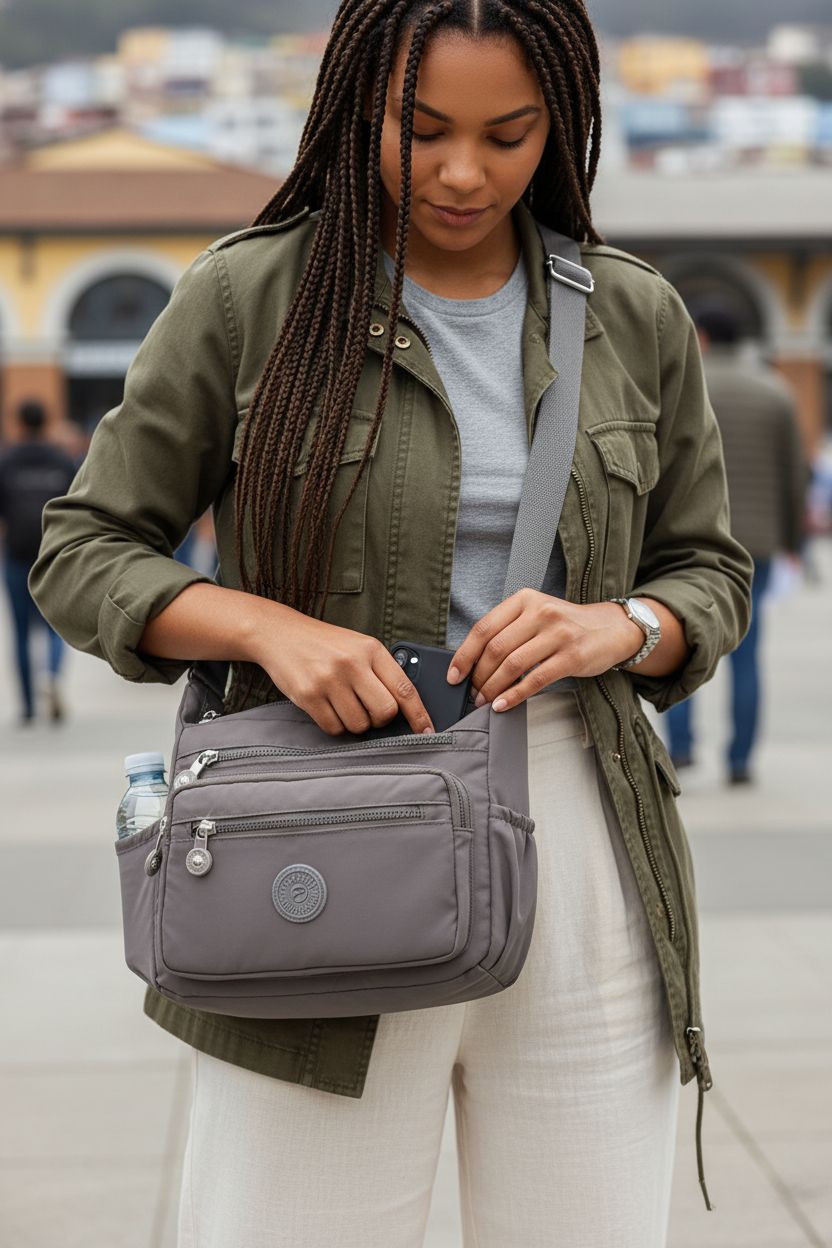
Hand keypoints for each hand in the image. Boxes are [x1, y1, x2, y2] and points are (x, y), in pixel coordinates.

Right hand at [247, 604, 435, 736]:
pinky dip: (334, 725)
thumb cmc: (324, 643)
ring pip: (359, 724)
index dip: (419, 715)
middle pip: (384, 712)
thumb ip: (380, 671)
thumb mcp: (358, 646)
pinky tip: (327, 707)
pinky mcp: (308, 695)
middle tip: (368, 710)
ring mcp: (329, 680)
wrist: (279, 633)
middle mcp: (352, 664)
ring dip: (355, 723)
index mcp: (371, 649)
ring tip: (342, 703)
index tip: (428, 731)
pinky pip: (333, 728)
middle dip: (379, 719)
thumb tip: (403, 707)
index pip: (404, 689)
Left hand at [445, 590, 643, 711]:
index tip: (454, 675)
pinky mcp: (572, 656)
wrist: (612, 628)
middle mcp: (540, 612)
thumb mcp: (537, 614)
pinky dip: (515, 695)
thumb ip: (509, 630)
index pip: (484, 628)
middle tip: (472, 694)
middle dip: (478, 676)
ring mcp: (558, 633)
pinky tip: (504, 705)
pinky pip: (535, 679)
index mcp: (525, 600)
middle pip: (496, 649)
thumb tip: (473, 662)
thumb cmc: (568, 625)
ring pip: (513, 665)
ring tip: (485, 701)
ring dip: (493, 688)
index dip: (464, 655)